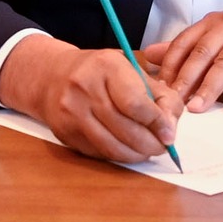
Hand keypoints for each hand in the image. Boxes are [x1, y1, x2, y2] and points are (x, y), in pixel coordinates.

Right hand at [0, 36, 183, 163]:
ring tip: (146, 150)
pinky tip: (125, 148)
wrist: (52, 75)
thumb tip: (170, 129)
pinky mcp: (64, 132)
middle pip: (126, 130)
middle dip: (151, 144)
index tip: (169, 134)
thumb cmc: (101, 72)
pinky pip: (99, 153)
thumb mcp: (133, 70)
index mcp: (106, 66)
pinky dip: (118, 155)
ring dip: (136, 155)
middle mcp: (84, 87)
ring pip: (112, 147)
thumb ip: (161, 96)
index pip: (136, 104)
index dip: (158, 123)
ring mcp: (70, 111)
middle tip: (162, 147)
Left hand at [144, 10, 222, 115]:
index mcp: (215, 22)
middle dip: (185, 79)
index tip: (157, 89)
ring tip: (197, 109)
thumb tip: (149, 54)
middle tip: (171, 102)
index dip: (169, 66)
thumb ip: (188, 48)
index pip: (185, 43)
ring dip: (210, 88)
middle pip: (202, 53)